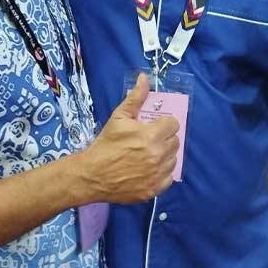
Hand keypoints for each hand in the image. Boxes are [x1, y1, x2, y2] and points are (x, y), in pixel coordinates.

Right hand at [78, 74, 178, 203]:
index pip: (173, 124)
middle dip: (165, 138)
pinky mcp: (154, 190)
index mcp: (151, 135)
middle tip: (150, 140)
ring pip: (173, 159)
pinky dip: (162, 173)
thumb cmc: (106, 144)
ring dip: (165, 155)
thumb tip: (144, 78)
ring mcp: (157, 174)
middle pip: (175, 141)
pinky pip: (169, 177)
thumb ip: (135, 97)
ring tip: (149, 155)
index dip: (164, 123)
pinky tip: (149, 170)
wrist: (92, 175)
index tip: (154, 126)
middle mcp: (158, 155)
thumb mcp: (119, 117)